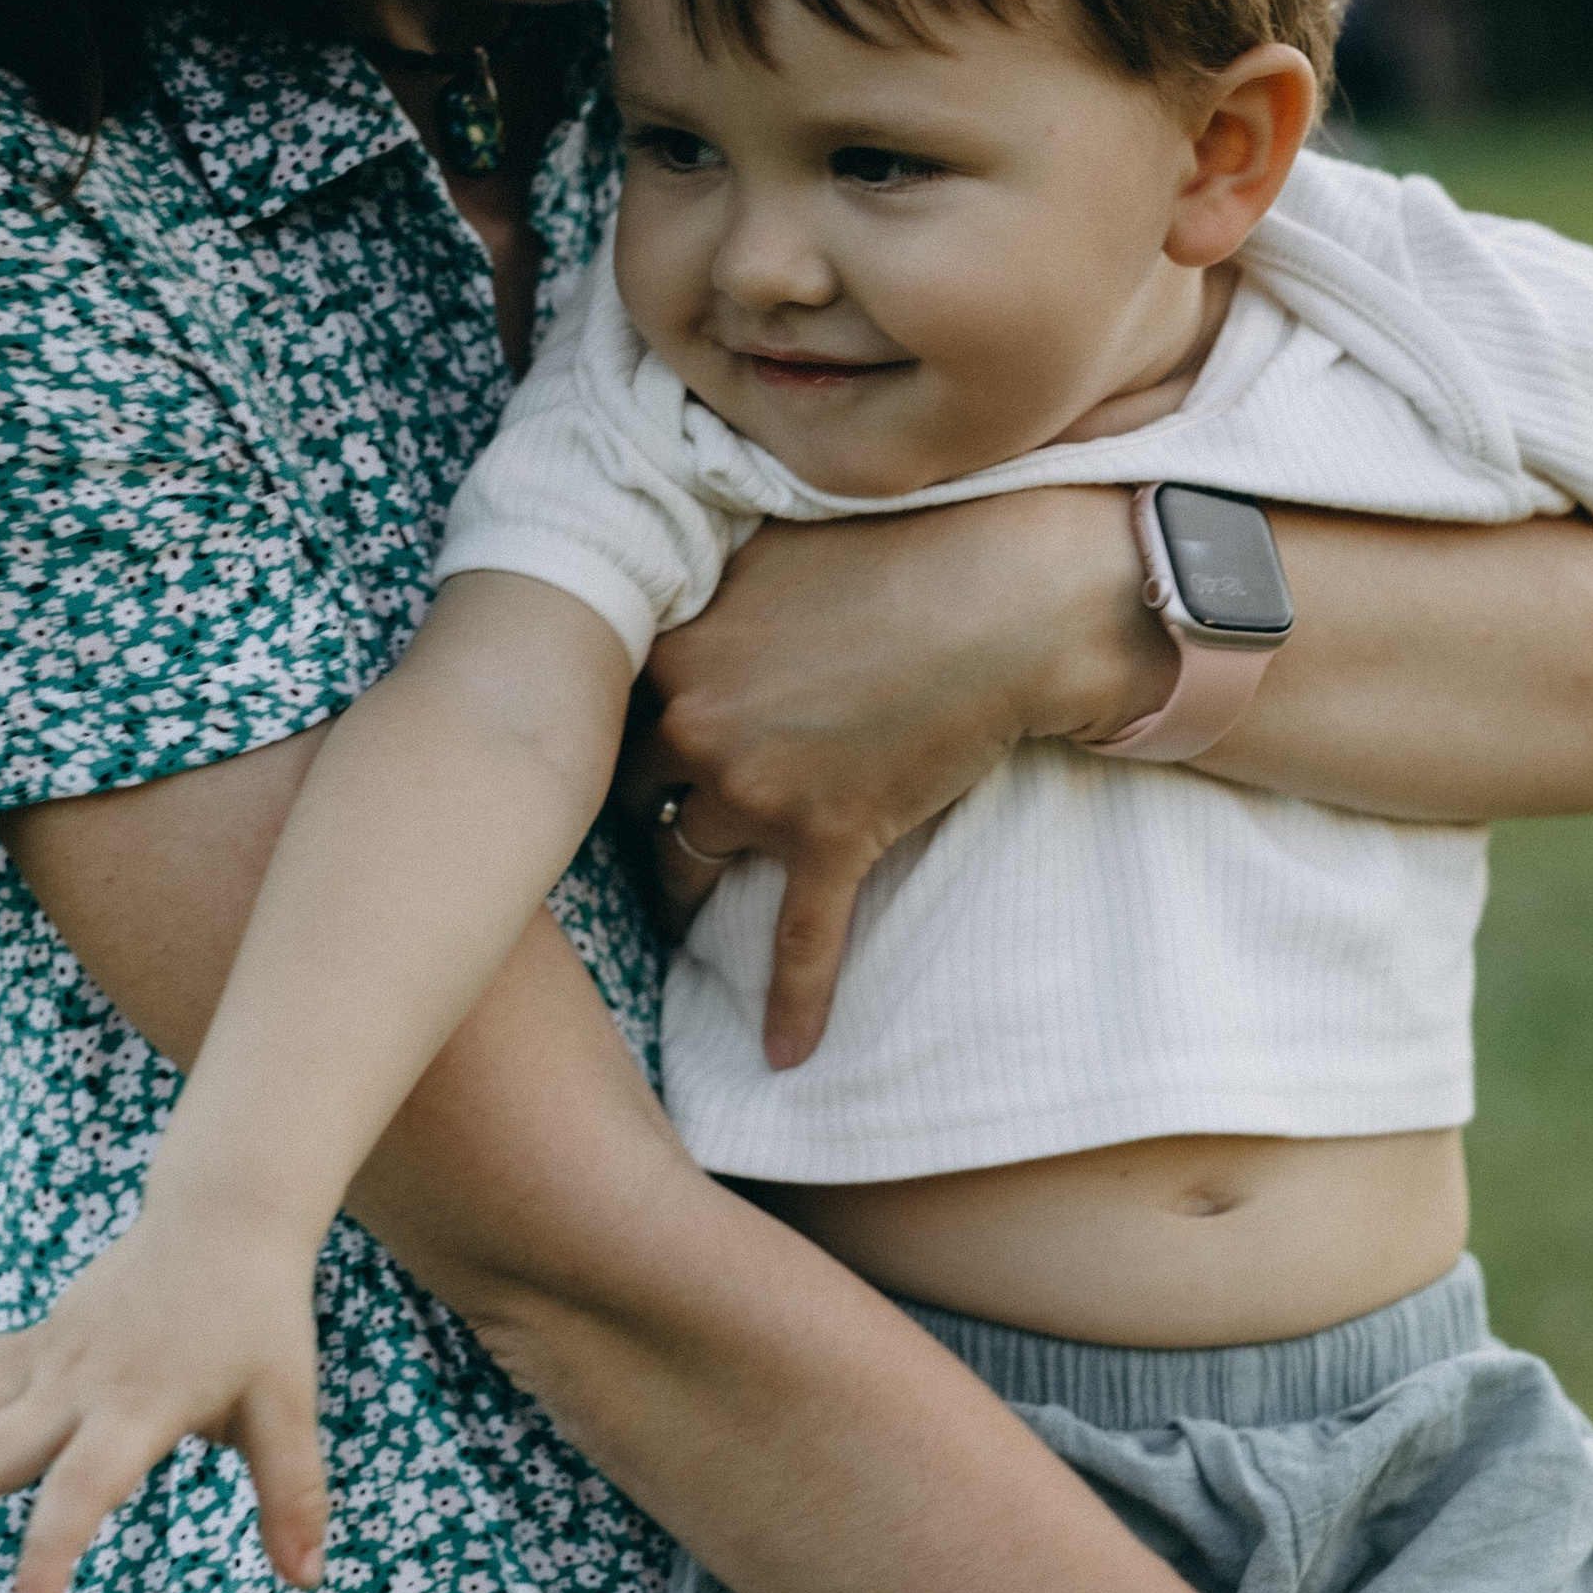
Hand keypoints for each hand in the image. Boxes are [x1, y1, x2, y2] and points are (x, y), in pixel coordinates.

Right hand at [0, 1210, 328, 1592]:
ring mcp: (47, 1358)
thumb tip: (308, 1581)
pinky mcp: (34, 1340)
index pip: (84, 1487)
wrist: (226, 1218)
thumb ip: (293, 1493)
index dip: (52, 1550)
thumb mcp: (289, 1404)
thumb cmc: (261, 1320)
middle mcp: (79, 1383)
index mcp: (141, 1405)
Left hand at [618, 486, 1163, 1061]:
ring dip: (685, 887)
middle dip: (638, 805)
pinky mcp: (831, 842)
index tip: (585, 742)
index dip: (602, 722)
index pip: (601, 703)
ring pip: (689, 862)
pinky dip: (790, 1003)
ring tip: (685, 911)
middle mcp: (697, 727)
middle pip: (633, 791)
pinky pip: (798, 943)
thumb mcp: (771, 538)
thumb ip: (702, 573)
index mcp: (672, 647)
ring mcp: (762, 794)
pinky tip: (785, 1054)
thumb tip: (657, 563)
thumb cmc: (897, 544)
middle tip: (633, 820)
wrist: (1006, 595)